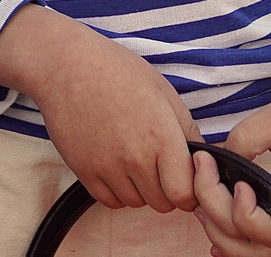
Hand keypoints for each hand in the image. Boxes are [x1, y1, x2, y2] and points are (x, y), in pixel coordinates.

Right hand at [0, 4, 199, 213]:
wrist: (67, 66)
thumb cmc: (118, 71)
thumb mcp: (163, 90)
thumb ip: (187, 129)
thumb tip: (203, 159)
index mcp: (161, 136)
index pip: (185, 194)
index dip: (189, 189)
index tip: (184, 176)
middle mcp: (135, 158)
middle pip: (163, 203)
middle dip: (167, 189)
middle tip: (159, 165)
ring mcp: (107, 168)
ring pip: (137, 203)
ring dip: (141, 189)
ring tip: (135, 158)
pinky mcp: (84, 172)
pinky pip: (110, 201)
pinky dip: (117, 191)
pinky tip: (117, 165)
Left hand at [192, 62, 270, 256]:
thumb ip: (245, 137)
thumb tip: (218, 161)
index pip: (262, 227)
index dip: (237, 208)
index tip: (229, 174)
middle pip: (247, 242)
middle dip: (213, 207)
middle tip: (202, 167)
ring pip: (248, 254)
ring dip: (218, 231)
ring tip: (202, 197)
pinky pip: (257, 250)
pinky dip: (232, 242)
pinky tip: (214, 224)